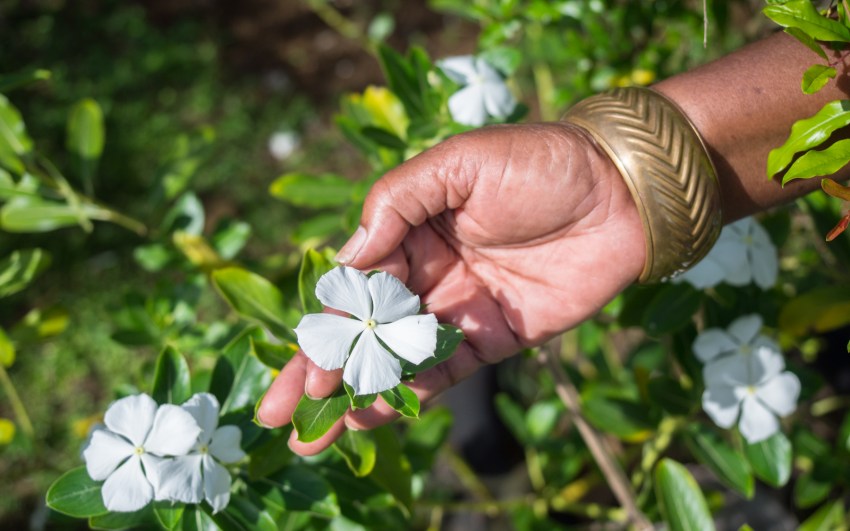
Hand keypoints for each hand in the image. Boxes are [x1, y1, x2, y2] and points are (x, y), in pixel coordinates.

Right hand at [256, 122, 645, 453]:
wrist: (622, 193)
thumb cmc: (539, 162)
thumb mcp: (457, 164)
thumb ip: (394, 204)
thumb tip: (345, 259)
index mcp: (409, 228)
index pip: (354, 282)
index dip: (325, 324)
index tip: (301, 361)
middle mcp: (427, 273)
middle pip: (364, 329)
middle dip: (322, 370)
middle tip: (280, 413)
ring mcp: (458, 309)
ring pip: (396, 359)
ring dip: (356, 396)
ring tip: (316, 435)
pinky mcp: (495, 337)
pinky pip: (445, 371)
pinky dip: (409, 395)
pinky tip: (372, 418)